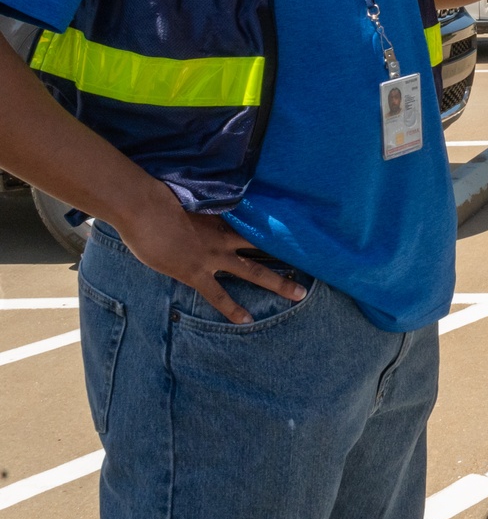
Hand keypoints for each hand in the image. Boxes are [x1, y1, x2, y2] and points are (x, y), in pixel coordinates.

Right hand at [115, 189, 306, 323]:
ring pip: (253, 270)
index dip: (272, 227)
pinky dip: (232, 308)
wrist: (143, 208)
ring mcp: (213, 256)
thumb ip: (199, 206)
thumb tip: (203, 206)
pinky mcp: (197, 273)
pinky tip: (247, 320)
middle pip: (263, 245)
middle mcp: (224, 236)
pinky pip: (218, 295)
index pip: (254, 222)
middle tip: (312, 262)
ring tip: (300, 293)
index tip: (294, 229)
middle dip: (287, 254)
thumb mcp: (185, 199)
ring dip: (277, 282)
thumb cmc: (158, 199)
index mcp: (222, 216)